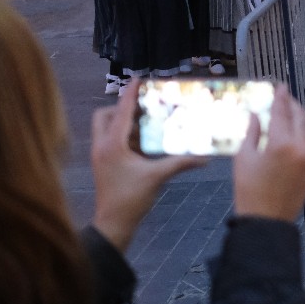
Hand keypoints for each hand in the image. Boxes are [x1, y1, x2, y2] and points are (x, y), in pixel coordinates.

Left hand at [91, 79, 206, 251]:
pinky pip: (110, 141)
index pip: (121, 112)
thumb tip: (205, 158)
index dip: (130, 94)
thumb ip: (180, 163)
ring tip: (145, 124)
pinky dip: (123, 137)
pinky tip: (141, 143)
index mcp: (112, 144)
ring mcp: (99, 155)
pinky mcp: (102, 164)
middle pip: (105, 116)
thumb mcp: (157, 177)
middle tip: (142, 109)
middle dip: (120, 109)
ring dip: (122, 123)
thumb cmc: (131, 199)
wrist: (113, 224)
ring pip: (105, 128)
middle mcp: (101, 146)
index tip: (138, 79)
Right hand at [233, 84, 304, 218]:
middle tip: (283, 96)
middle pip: (299, 117)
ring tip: (290, 110)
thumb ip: (252, 133)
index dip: (280, 97)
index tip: (280, 86)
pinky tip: (298, 129)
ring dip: (302, 116)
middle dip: (292, 104)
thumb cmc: (248, 190)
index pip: (282, 112)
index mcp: (282, 143)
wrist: (267, 222)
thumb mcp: (243, 158)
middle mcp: (302, 148)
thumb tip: (255, 115)